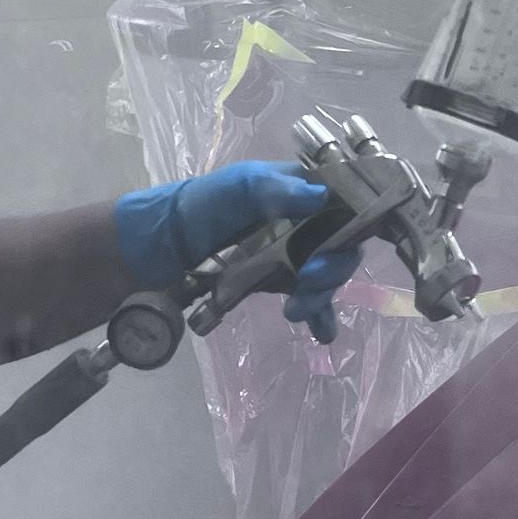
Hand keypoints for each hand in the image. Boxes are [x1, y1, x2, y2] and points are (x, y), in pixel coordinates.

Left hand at [113, 161, 360, 341]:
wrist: (164, 245)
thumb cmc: (203, 205)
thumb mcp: (239, 186)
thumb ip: (277, 189)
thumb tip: (321, 196)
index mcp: (299, 191)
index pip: (344, 206)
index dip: (353, 226)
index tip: (341, 245)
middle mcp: (304, 222)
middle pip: (340, 247)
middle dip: (332, 268)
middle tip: (309, 279)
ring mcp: (292, 253)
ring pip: (326, 276)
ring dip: (321, 295)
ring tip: (297, 310)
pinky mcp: (279, 280)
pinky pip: (309, 298)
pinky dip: (320, 316)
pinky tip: (322, 332)